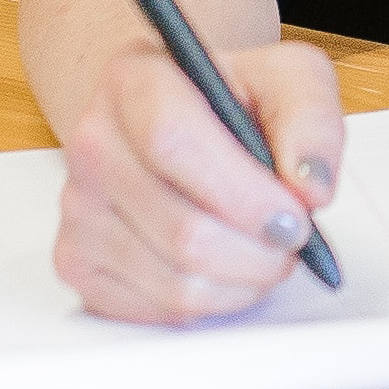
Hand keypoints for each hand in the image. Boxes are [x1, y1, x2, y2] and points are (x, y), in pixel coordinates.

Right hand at [51, 40, 345, 324]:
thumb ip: (311, 122)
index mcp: (134, 82)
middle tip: (293, 240)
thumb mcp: (289, 78)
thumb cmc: (233, 98)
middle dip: (259, 252)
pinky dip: (212, 302)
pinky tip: (228, 268)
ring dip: (243, 281)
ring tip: (266, 251)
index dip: (242, 194)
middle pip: (181, 230)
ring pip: (174, 282)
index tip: (293, 217)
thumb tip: (311, 187)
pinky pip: (155, 310)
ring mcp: (77, 209)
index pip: (174, 143)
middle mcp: (92, 144)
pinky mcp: (77, 262)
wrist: (178, 117)